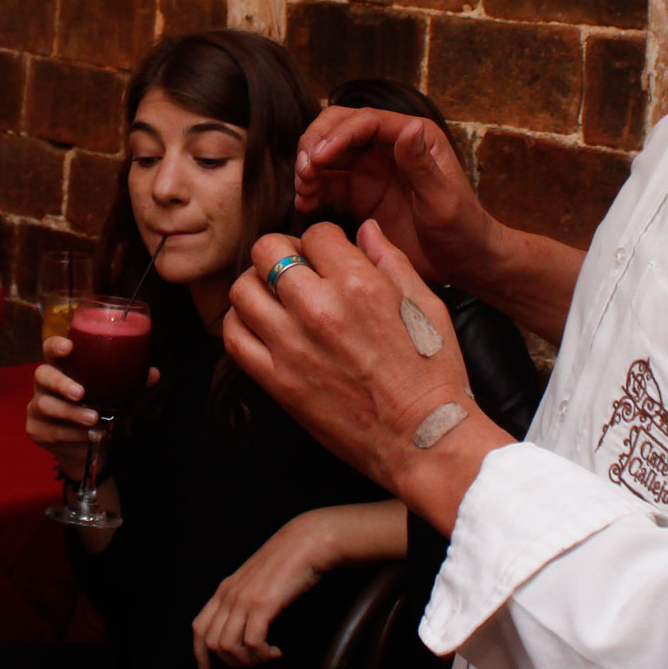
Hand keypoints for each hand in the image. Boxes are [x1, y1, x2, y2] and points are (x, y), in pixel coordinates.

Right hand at [25, 335, 158, 479]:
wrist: (86, 447)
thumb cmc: (100, 408)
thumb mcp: (117, 395)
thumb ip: (132, 383)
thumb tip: (154, 374)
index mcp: (62, 368)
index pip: (50, 349)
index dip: (55, 346)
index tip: (69, 347)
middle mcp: (45, 384)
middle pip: (42, 375)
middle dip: (61, 383)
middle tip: (81, 393)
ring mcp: (36, 406)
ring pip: (47, 406)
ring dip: (72, 414)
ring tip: (95, 420)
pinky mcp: (35, 429)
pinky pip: (51, 430)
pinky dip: (72, 434)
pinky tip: (90, 435)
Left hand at [191, 511, 332, 668]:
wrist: (306, 542)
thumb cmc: (286, 561)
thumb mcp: (254, 580)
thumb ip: (243, 598)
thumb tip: (243, 627)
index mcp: (225, 589)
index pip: (199, 627)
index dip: (200, 653)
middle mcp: (229, 595)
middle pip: (212, 642)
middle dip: (232, 661)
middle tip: (254, 661)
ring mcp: (244, 599)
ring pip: (228, 646)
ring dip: (248, 660)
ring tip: (266, 655)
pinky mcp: (262, 604)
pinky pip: (252, 642)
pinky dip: (262, 654)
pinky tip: (275, 651)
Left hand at [226, 221, 510, 531]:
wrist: (424, 439)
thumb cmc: (433, 374)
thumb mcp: (426, 305)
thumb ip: (391, 260)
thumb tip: (365, 228)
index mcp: (359, 285)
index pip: (315, 233)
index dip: (324, 240)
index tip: (329, 257)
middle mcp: (319, 309)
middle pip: (267, 250)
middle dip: (282, 251)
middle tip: (297, 268)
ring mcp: (292, 346)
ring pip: (242, 290)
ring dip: (257, 284)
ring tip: (276, 296)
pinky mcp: (278, 381)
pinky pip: (234, 337)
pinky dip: (240, 323)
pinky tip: (262, 326)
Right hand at [291, 107, 489, 283]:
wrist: (463, 264)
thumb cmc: (463, 230)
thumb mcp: (444, 201)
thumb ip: (421, 166)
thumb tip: (408, 127)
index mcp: (414, 136)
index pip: (366, 121)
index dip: (338, 134)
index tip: (319, 158)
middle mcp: (389, 146)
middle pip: (339, 127)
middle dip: (316, 144)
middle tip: (304, 173)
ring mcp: (371, 169)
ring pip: (327, 153)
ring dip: (309, 166)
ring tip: (303, 192)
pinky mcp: (359, 194)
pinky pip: (326, 183)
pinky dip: (311, 190)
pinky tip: (305, 205)